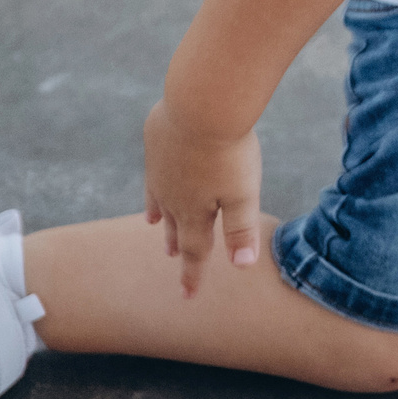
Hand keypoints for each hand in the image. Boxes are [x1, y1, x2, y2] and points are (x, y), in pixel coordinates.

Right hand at [142, 99, 263, 297]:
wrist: (200, 102)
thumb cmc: (227, 150)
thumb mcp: (242, 193)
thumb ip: (240, 229)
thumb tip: (243, 267)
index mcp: (193, 211)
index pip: (194, 251)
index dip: (193, 275)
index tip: (187, 296)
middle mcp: (171, 193)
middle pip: (176, 224)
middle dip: (177, 242)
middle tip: (173, 256)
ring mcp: (160, 165)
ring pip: (160, 196)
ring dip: (162, 212)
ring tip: (157, 224)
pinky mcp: (157, 138)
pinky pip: (154, 167)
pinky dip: (157, 178)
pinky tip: (158, 173)